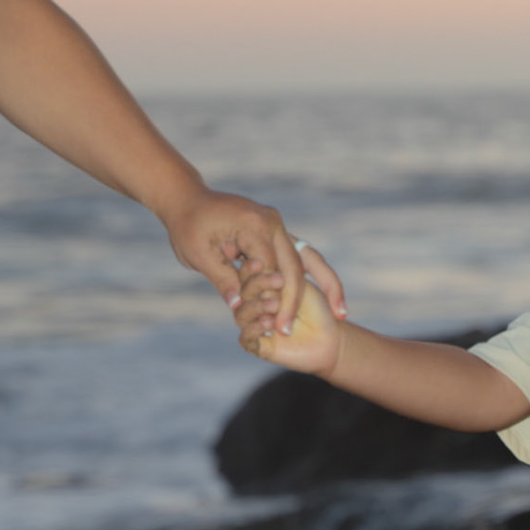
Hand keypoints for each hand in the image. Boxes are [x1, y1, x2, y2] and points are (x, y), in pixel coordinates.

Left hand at [159, 189, 347, 333]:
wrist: (188, 199)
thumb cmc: (188, 225)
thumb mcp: (199, 254)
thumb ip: (223, 280)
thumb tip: (239, 308)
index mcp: (255, 225)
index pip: (272, 269)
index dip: (273, 299)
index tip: (272, 327)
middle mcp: (273, 223)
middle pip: (295, 267)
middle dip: (295, 301)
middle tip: (289, 330)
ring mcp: (278, 227)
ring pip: (309, 260)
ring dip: (327, 286)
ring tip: (341, 313)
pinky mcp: (278, 233)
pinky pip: (302, 257)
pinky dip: (316, 277)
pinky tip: (332, 299)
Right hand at [235, 265, 343, 374]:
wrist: (330, 337)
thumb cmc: (318, 308)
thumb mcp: (300, 285)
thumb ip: (277, 276)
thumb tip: (254, 273)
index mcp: (263, 287)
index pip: (247, 275)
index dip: (250, 269)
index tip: (261, 263)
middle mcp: (256, 305)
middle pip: (242, 292)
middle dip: (259, 284)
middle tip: (280, 282)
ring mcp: (255, 324)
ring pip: (240, 313)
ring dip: (257, 307)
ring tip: (275, 305)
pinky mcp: (258, 345)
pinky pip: (245, 337)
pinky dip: (254, 329)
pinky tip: (269, 324)